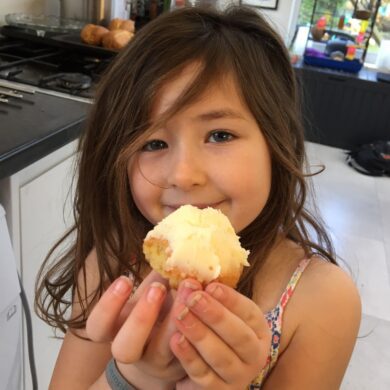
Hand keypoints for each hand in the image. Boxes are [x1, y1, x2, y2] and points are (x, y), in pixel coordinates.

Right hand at [86, 271, 201, 387]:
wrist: (163, 353)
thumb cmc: (154, 314)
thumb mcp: (146, 296)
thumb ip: (153, 278)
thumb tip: (167, 247)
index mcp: (115, 330)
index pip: (97, 325)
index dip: (109, 305)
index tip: (126, 279)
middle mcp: (132, 350)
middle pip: (123, 349)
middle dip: (141, 318)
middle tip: (158, 288)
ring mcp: (156, 361)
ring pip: (158, 353)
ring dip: (173, 322)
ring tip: (187, 291)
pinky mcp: (180, 364)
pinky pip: (187, 353)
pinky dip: (197, 325)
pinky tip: (207, 302)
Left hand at [170, 282, 270, 389]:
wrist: (207, 368)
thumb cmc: (214, 330)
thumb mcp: (219, 312)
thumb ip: (212, 296)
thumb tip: (194, 276)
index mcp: (258, 330)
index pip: (250, 312)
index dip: (231, 299)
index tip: (211, 285)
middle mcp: (254, 355)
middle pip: (238, 336)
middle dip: (215, 315)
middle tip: (193, 298)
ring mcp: (238, 376)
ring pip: (220, 356)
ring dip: (200, 334)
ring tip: (181, 315)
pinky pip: (203, 376)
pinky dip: (189, 357)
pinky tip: (175, 340)